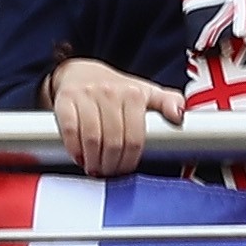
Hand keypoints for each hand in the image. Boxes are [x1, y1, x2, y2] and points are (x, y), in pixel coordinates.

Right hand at [44, 57, 180, 178]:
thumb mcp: (146, 92)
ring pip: (91, 138)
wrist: (81, 73)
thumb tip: (180, 114)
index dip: (130, 160)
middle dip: (111, 165)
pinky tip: (79, 156)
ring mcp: (86, 95)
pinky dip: (74, 148)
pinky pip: (69, 130)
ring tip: (96, 168)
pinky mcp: (65, 100)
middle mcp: (110, 92)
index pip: (135, 138)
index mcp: (133, 93)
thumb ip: (168, 103)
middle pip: (113, 142)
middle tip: (110, 172)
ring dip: (93, 161)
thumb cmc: (117, 89)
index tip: (126, 169)